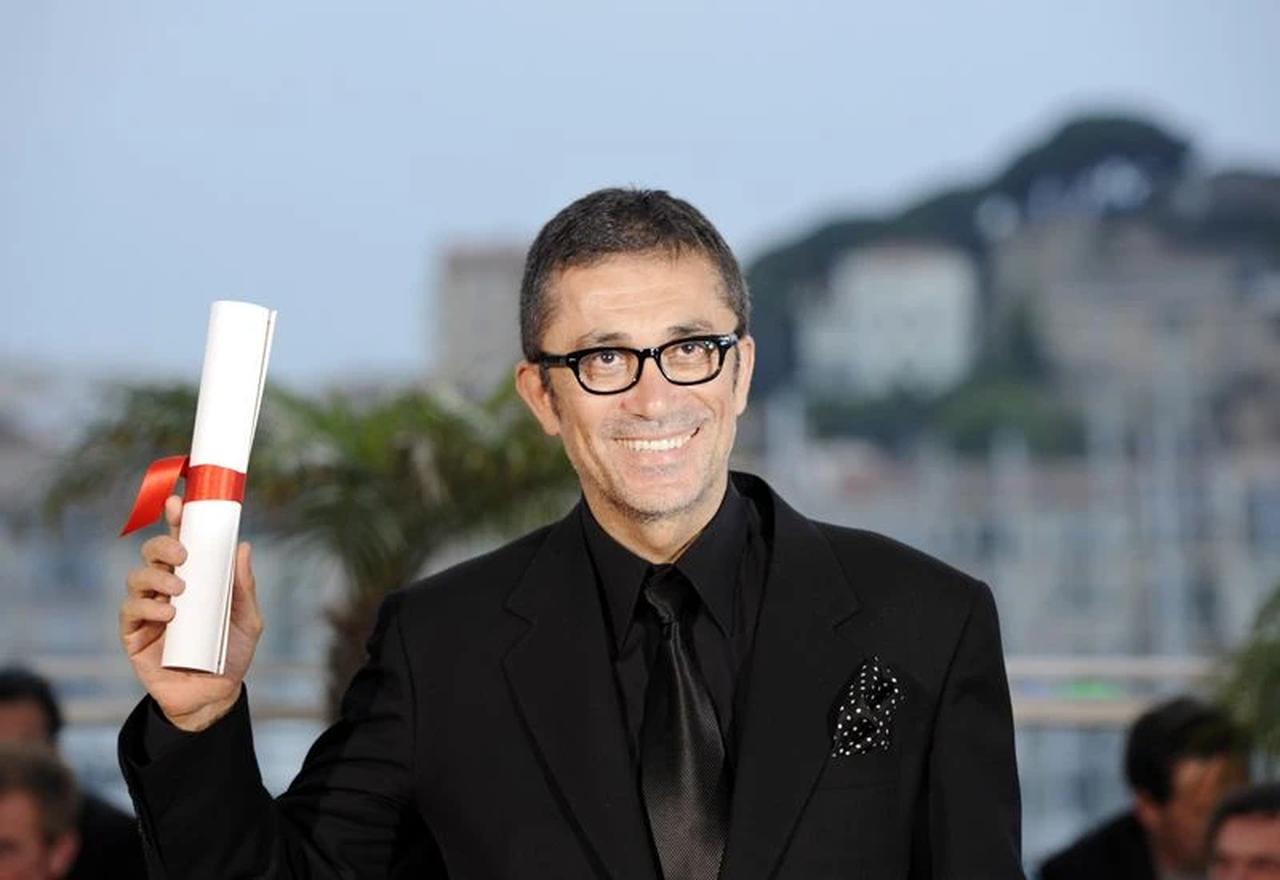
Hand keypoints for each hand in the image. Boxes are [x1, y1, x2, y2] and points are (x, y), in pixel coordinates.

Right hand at [120, 495, 263, 731]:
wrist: (214, 696)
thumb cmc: (230, 655)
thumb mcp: (247, 619)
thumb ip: (243, 587)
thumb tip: (243, 547)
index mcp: (193, 580)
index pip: (180, 543)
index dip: (176, 520)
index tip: (178, 502)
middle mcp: (166, 590)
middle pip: (152, 554)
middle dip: (163, 546)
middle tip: (184, 556)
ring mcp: (147, 611)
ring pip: (137, 578)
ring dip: (156, 576)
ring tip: (180, 589)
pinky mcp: (134, 635)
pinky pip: (130, 611)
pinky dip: (147, 606)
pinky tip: (169, 614)